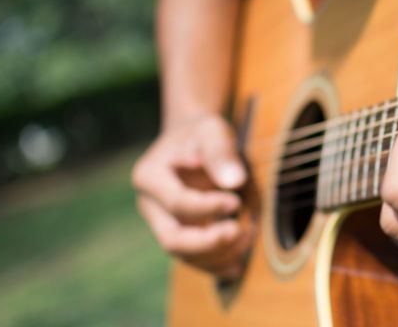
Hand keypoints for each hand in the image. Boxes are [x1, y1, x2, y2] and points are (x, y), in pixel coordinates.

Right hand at [132, 114, 252, 277]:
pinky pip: (194, 259)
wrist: (196, 143)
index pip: (176, 202)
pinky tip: (238, 264)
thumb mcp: (213, 131)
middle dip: (208, 243)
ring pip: (184, 255)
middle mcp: (150, 206)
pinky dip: (216, 265)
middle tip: (240, 233)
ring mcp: (162, 224)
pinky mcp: (179, 235)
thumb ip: (221, 152)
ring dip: (218, 255)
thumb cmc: (204, 135)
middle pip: (172, 239)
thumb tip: (234, 182)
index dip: (208, 207)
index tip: (236, 202)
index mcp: (148, 176)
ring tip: (248, 237)